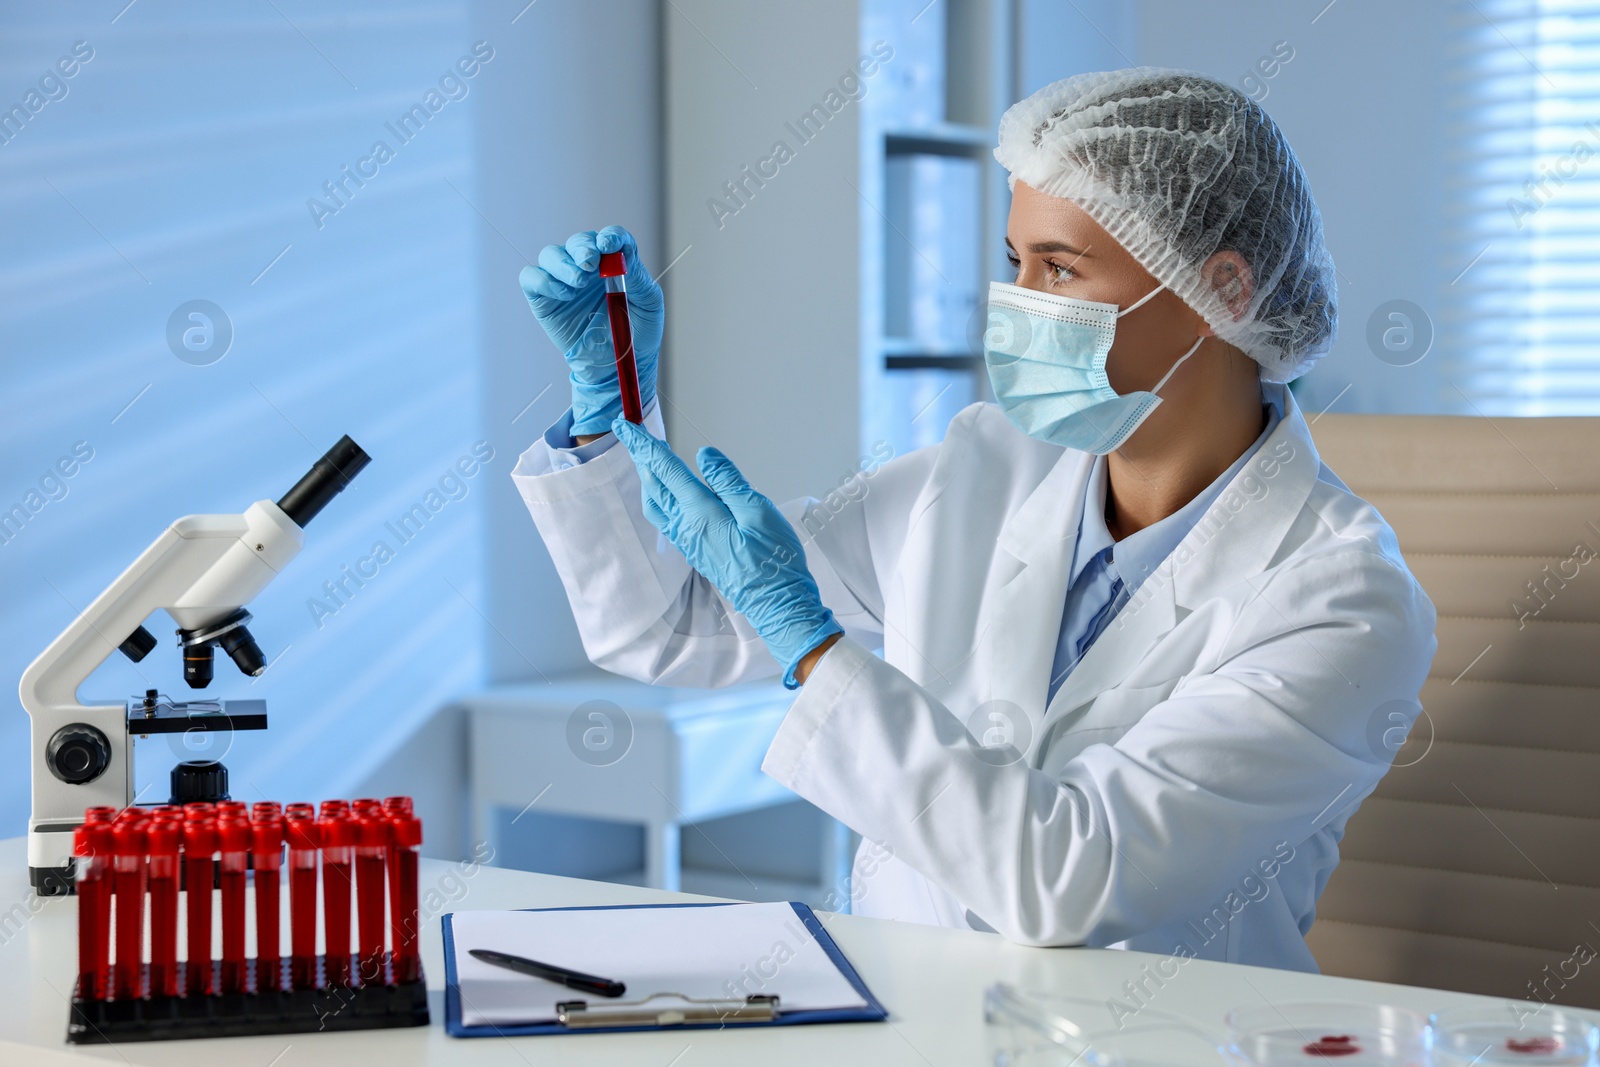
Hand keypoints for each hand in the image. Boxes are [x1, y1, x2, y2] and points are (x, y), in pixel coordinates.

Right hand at [519, 225, 663, 436]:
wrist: (615, 369)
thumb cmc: (636, 335)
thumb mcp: (648, 304)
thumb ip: (637, 276)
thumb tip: (620, 252)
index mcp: (614, 263)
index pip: (609, 237)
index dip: (609, 236)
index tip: (609, 245)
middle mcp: (586, 268)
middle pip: (579, 242)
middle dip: (583, 248)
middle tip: (590, 264)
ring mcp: (563, 282)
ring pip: (551, 254)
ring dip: (564, 263)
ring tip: (579, 282)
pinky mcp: (544, 299)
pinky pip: (531, 277)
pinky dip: (544, 280)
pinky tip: (565, 295)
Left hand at [613, 420, 842, 687]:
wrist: (776, 603)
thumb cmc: (774, 560)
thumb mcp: (758, 511)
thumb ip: (727, 481)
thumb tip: (704, 456)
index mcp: (700, 512)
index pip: (664, 469)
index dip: (643, 444)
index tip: (626, 425)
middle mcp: (686, 527)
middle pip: (653, 485)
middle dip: (640, 457)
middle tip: (631, 435)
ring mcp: (688, 542)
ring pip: (656, 504)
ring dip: (648, 478)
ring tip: (648, 460)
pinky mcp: (696, 551)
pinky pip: (666, 519)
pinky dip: (660, 497)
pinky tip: (669, 493)